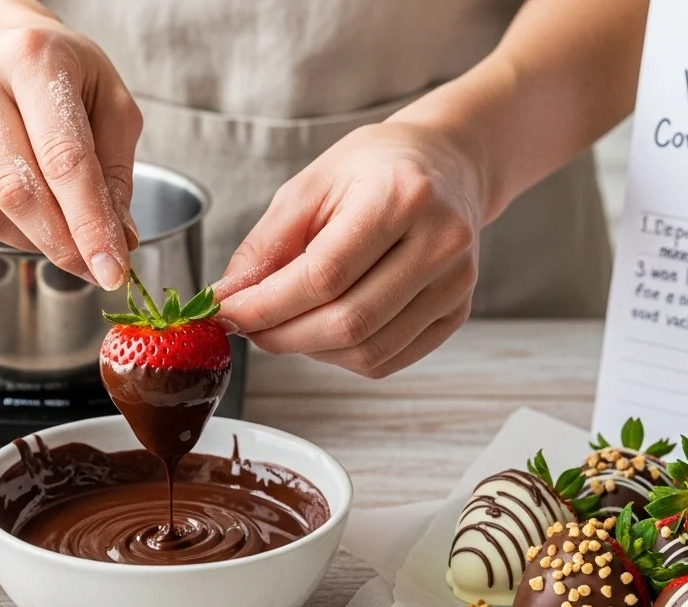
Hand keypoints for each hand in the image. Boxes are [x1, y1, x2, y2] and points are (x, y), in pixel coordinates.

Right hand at [0, 17, 140, 287]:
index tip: (111, 268)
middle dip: (61, 243)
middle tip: (92, 266)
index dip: (90, 224)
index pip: (64, 159)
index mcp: (32, 58)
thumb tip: (116, 239)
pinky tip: (24, 218)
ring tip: (61, 235)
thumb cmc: (60, 73)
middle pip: (16, 190)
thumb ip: (115, 173)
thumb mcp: (110, 104)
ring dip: (30, 241)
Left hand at [215, 122, 483, 377]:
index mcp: (402, 196)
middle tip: (251, 326)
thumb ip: (266, 245)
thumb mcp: (310, 186)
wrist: (445, 165)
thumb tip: (230, 299)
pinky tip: (324, 329)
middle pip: (349, 322)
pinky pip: (388, 360)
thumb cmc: (376, 168)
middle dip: (283, 335)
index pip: (325, 275)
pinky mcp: (457, 312)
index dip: (267, 306)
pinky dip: (342, 356)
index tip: (229, 312)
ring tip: (286, 324)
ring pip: (368, 351)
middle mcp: (441, 242)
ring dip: (311, 350)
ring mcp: (456, 283)